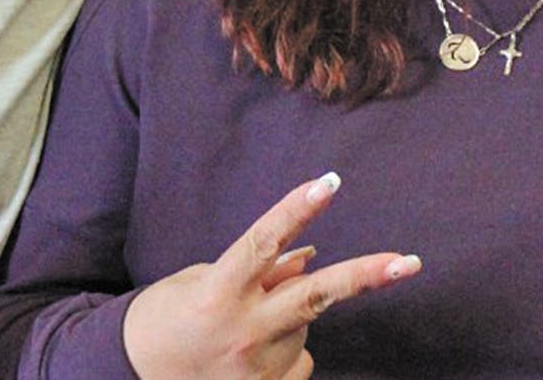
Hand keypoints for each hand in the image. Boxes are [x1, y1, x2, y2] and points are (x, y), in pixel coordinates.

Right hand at [123, 172, 419, 379]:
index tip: (329, 182)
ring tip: (241, 329)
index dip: (297, 210)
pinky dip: (287, 352)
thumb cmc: (168, 318)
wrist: (133, 375)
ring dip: (288, 318)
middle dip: (365, 277)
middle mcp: (241, 330)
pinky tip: (249, 357)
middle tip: (409, 263)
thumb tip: (310, 260)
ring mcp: (255, 368)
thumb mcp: (203, 281)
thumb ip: (259, 272)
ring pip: (305, 325)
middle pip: (314, 295)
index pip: (264, 243)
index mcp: (217, 292)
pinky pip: (301, 361)